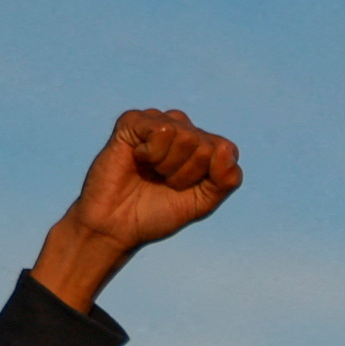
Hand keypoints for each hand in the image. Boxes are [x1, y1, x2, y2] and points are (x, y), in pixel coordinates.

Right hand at [34, 108, 242, 307]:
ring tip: (151, 172)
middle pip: (206, 145)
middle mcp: (183, 129)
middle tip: (164, 182)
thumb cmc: (159, 212)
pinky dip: (152, 153)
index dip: (207, 178)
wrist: (117, 224)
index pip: (226, 150)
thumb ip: (227, 180)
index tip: (185, 189)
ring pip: (186, 136)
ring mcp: (157, 122)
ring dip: (169, 165)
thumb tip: (225, 148)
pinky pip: (162, 130)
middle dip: (186, 174)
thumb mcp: (204, 202)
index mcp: (203, 146)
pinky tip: (137, 158)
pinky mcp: (132, 121)